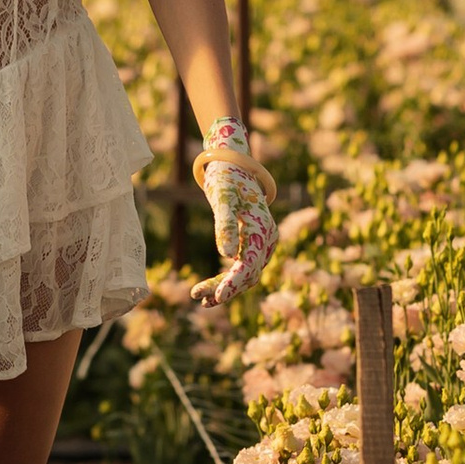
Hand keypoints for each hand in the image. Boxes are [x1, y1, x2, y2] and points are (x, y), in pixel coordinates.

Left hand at [192, 122, 276, 302]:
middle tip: (197, 296)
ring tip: (199, 298)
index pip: (249, 263)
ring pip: (246, 274)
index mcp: (262, 228)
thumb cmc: (227, 178)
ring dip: (225, 287)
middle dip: (224, 287)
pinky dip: (227, 280)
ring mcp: (263, 243)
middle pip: (248, 273)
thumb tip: (225, 256)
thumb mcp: (222, 197)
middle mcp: (267, 239)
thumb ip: (224, 225)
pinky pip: (243, 268)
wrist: (235, 165)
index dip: (234, 281)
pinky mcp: (255, 244)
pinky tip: (208, 291)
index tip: (218, 295)